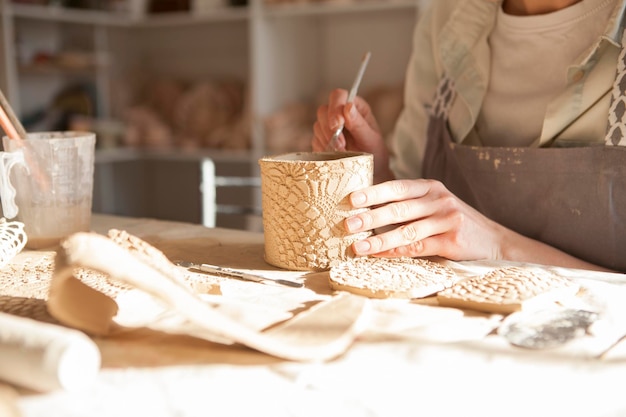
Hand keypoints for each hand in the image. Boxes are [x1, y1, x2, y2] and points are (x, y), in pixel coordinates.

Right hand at [312, 89, 392, 182]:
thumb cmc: (375, 154)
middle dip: (329, 129)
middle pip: (323, 110)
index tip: (338, 125)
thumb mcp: (371, 140)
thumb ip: (359, 124)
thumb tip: (348, 106)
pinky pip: (315, 141)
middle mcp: (340, 114)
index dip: (335, 108)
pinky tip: (335, 156)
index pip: (338, 96)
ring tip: (342, 153)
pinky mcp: (321, 141)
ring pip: (317, 126)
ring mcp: (328, 127)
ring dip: (328, 141)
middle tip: (341, 145)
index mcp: (355, 107)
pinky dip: (323, 149)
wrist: (370, 173)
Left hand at [344, 178, 506, 260]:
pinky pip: (417, 247)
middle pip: (399, 209)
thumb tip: (367, 211)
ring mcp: (447, 220)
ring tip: (358, 246)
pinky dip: (395, 252)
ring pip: (406, 231)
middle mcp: (439, 200)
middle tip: (348, 224)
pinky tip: (379, 254)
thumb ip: (409, 204)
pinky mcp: (452, 241)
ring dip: (379, 240)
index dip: (374, 192)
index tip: (352, 198)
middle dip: (370, 217)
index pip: (397, 187)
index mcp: (430, 187)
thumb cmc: (453, 222)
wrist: (494, 240)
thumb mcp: (435, 205)